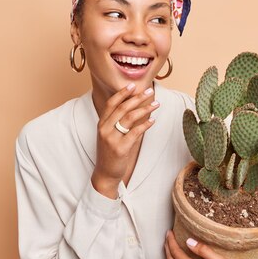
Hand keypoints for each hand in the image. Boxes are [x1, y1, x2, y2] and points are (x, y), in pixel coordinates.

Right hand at [92, 83, 159, 197]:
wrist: (105, 173)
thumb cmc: (110, 152)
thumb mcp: (109, 135)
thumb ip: (118, 122)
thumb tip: (135, 107)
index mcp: (101, 124)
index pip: (111, 104)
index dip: (122, 93)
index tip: (133, 85)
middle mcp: (104, 129)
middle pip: (122, 108)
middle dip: (137, 98)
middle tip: (149, 92)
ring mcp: (111, 139)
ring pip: (129, 118)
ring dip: (144, 109)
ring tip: (156, 104)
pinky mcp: (120, 149)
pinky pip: (135, 133)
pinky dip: (145, 125)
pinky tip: (153, 121)